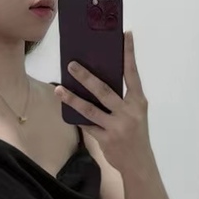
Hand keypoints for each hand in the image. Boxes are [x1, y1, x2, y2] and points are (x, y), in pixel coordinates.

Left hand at [55, 31, 150, 172]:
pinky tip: (64, 110)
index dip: (129, 54)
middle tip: (71, 64)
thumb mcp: (135, 113)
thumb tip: (98, 80)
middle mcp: (129, 112)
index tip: (125, 34)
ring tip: (59, 88)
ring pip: (90, 109)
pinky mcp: (106, 139)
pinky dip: (75, 117)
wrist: (139, 164)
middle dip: (86, 77)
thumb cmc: (135, 133)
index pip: (132, 73)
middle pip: (104, 90)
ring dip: (72, 98)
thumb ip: (122, 99)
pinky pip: (86, 125)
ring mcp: (117, 127)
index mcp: (138, 102)